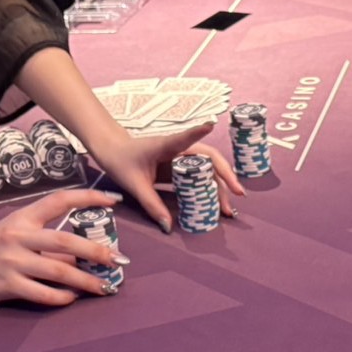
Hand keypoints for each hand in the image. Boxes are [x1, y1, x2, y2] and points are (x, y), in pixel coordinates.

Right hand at [0, 189, 124, 305]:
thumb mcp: (17, 236)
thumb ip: (47, 243)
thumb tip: (83, 255)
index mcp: (22, 218)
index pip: (59, 200)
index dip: (88, 197)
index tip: (114, 200)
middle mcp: (18, 236)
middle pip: (65, 240)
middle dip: (96, 251)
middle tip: (118, 260)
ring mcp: (12, 261)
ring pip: (59, 270)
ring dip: (86, 280)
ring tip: (105, 287)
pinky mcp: (7, 284)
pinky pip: (43, 293)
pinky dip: (62, 297)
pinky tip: (73, 298)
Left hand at [100, 123, 245, 231]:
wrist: (113, 151)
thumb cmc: (121, 161)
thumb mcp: (134, 185)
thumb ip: (152, 205)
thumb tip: (169, 226)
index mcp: (164, 146)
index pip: (183, 138)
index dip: (197, 132)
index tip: (210, 125)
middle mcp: (177, 149)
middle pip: (208, 159)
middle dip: (225, 176)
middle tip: (238, 194)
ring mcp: (180, 158)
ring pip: (207, 170)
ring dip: (220, 188)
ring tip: (228, 209)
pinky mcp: (179, 168)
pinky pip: (198, 178)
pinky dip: (209, 191)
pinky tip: (216, 206)